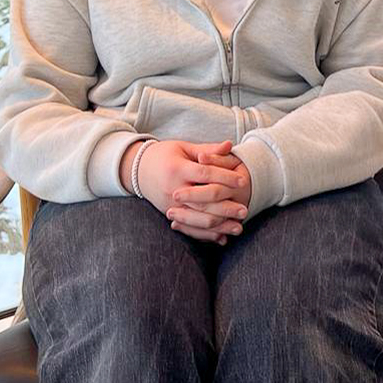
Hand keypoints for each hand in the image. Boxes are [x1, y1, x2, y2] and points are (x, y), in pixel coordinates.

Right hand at [124, 140, 246, 241]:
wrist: (138, 170)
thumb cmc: (164, 155)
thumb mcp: (184, 148)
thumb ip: (207, 150)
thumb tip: (230, 145)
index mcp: (177, 169)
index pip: (205, 174)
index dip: (225, 177)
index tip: (243, 181)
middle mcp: (173, 189)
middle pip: (203, 201)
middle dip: (226, 207)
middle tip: (245, 210)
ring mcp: (170, 205)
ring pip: (198, 219)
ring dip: (220, 226)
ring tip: (238, 227)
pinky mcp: (170, 214)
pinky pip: (189, 229)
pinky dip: (206, 235)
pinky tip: (222, 237)